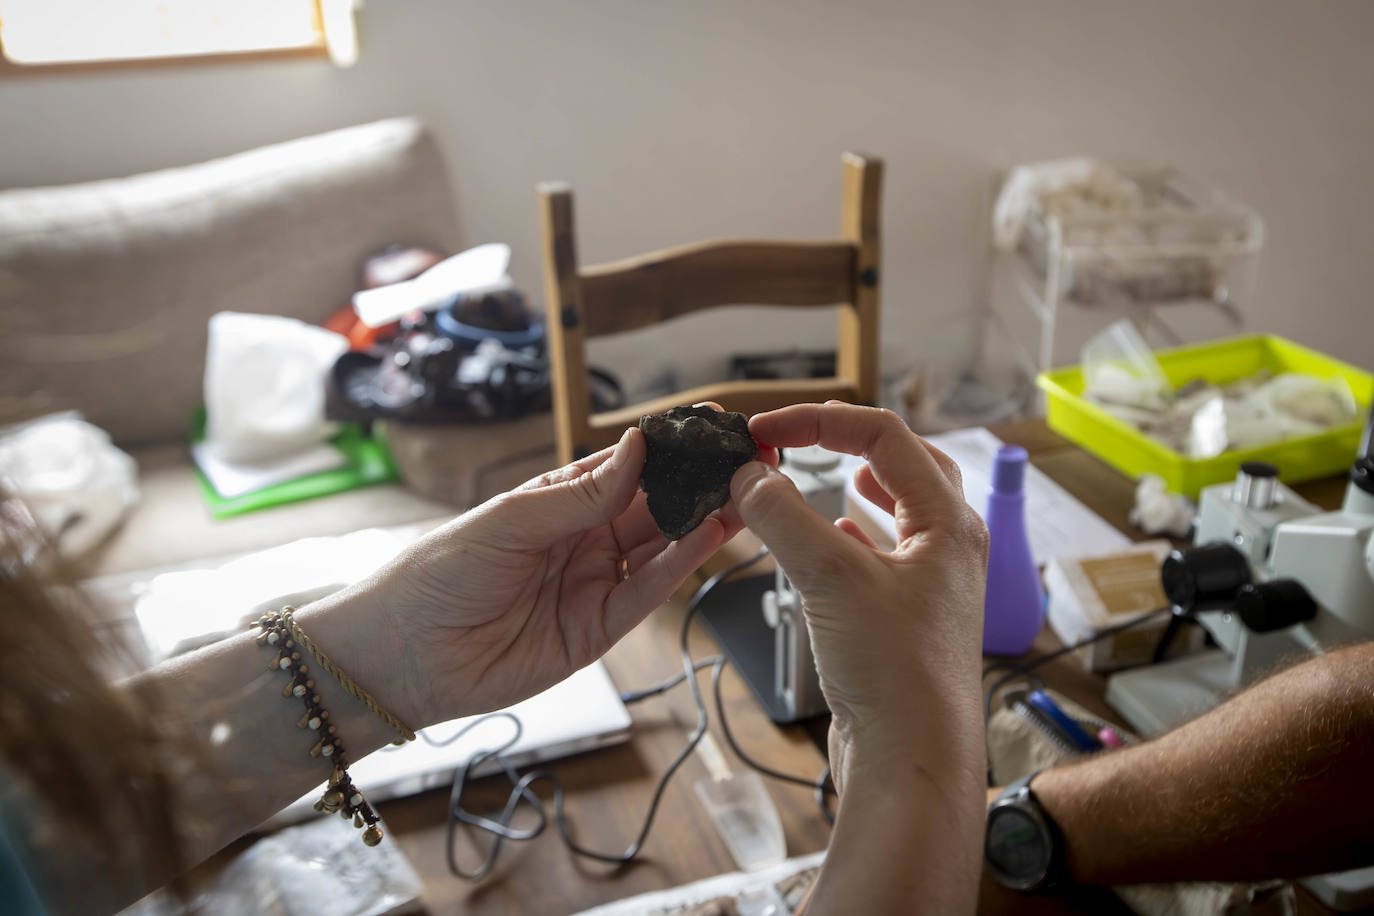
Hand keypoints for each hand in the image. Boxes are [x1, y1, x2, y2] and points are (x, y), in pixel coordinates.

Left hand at [320, 404, 771, 728]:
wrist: (404, 654)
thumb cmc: (438, 574)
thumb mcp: (510, 520)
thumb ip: (581, 494)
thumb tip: (637, 448)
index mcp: (559, 502)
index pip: (626, 468)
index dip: (668, 449)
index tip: (709, 426)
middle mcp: (583, 539)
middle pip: (655, 507)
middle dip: (698, 484)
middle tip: (745, 461)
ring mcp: (594, 583)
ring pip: (663, 548)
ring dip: (703, 521)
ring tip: (745, 493)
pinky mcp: (599, 629)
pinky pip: (648, 593)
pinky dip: (683, 565)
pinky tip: (711, 535)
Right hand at [728, 401, 988, 791]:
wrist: (914, 763)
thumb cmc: (895, 672)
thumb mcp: (830, 578)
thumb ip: (782, 517)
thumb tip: (747, 477)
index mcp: (947, 521)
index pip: (883, 436)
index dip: (818, 422)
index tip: (763, 432)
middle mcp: (949, 547)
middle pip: (905, 465)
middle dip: (848, 444)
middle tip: (796, 441)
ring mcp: (932, 586)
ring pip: (898, 512)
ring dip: (857, 486)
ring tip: (827, 474)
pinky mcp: (908, 620)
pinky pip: (884, 557)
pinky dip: (852, 536)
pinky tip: (829, 540)